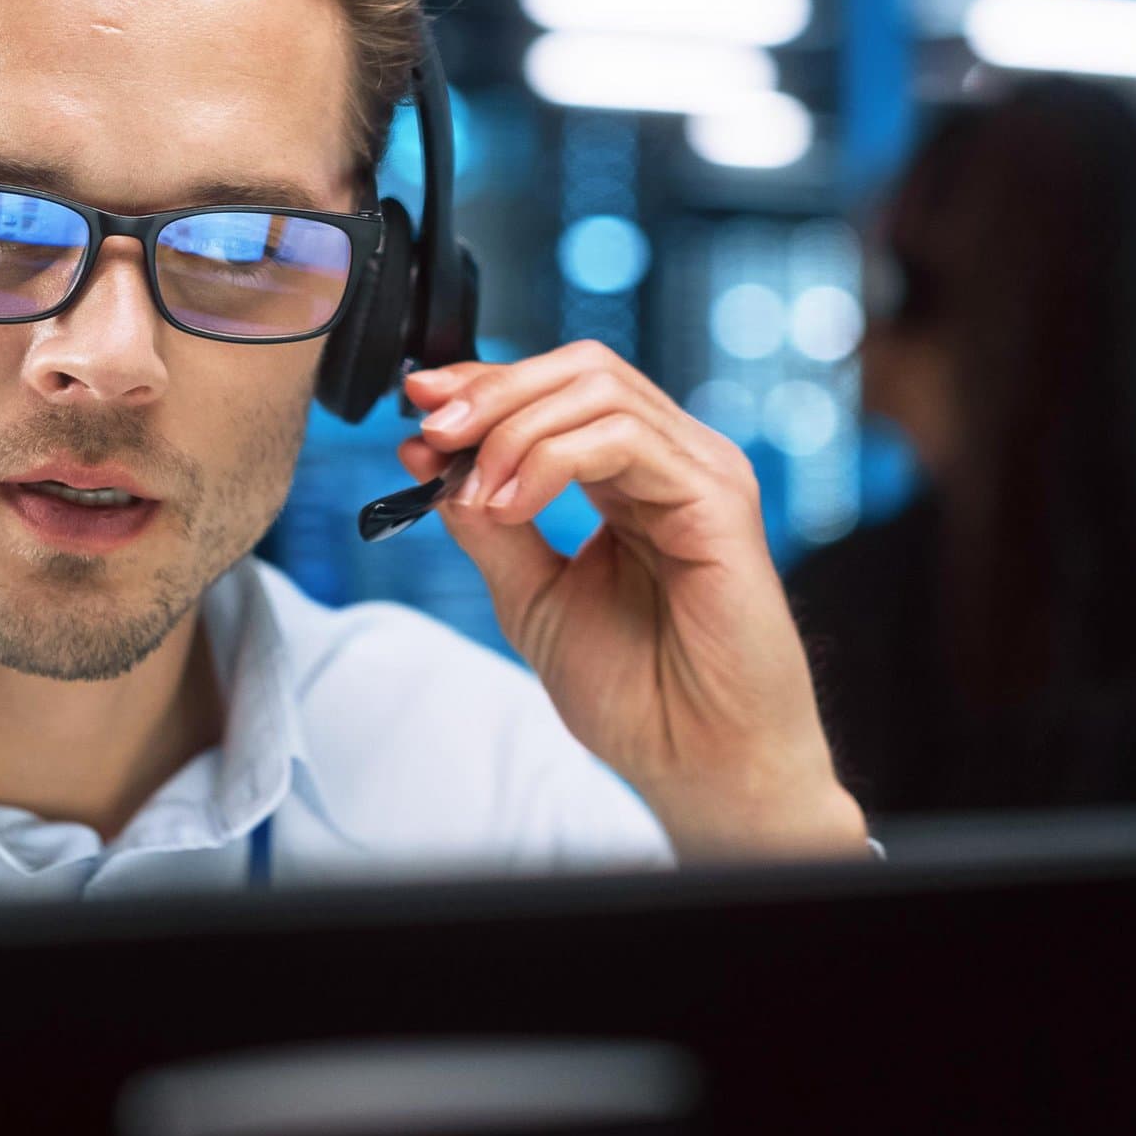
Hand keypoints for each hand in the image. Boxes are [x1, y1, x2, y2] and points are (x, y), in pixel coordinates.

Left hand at [400, 343, 866, 859]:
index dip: (485, 384)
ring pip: (598, 390)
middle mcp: (673, 462)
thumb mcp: (532, 595)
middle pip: (580, 371)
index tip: (416, 408)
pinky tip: (512, 504)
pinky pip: (625, 439)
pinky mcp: (719, 499)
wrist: (695, 765)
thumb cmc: (636, 694)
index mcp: (633, 478)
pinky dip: (552, 458)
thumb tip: (428, 459)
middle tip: (432, 434)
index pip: (560, 391)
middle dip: (493, 391)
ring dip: (513, 430)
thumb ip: (488, 525)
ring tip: (475, 493)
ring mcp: (701, 473)